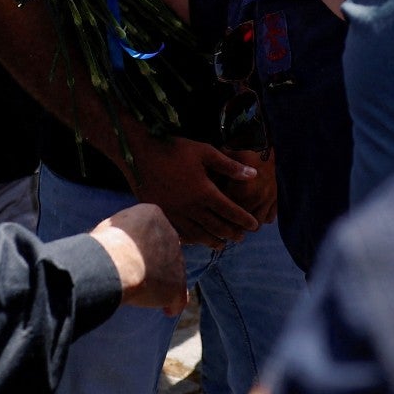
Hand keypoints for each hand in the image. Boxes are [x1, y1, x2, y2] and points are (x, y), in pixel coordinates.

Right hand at [90, 202, 188, 314]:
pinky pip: (179, 297)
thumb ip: (121, 234)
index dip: (143, 244)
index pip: (152, 230)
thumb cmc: (104, 246)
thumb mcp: (110, 228)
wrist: (116, 263)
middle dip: (155, 263)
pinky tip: (166, 310)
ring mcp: (176, 260)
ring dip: (161, 284)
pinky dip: (172, 304)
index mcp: (153, 215)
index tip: (132, 256)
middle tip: (138, 275)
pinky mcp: (177, 284)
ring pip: (173, 273)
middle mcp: (170, 234)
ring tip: (146, 295)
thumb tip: (114, 243)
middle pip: (166, 251)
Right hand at [124, 129, 259, 245]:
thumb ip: (229, 166)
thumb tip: (254, 174)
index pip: (229, 211)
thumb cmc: (175, 149)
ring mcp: (175, 213)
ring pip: (198, 233)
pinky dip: (191, 239)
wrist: (139, 153)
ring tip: (222, 244)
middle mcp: (191, 207)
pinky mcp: (161, 214)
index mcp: (204, 192)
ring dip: (212, 240)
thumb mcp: (205, 152)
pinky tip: (195, 240)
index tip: (254, 226)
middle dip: (231, 233)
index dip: (243, 219)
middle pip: (216, 226)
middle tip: (242, 238)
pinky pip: (179, 233)